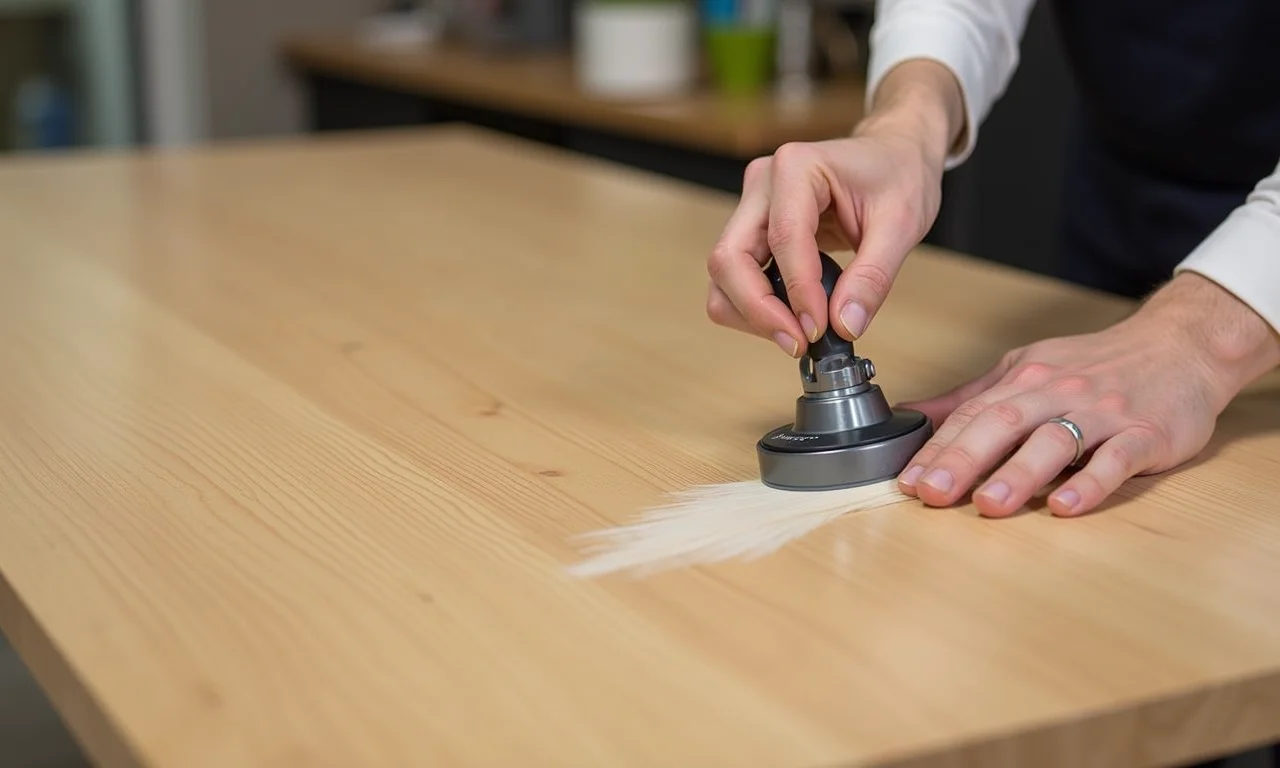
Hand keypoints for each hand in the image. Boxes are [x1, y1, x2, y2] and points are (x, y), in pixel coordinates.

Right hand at [705, 61, 962, 355]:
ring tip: (797, 333)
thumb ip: (873, 277)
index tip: (818, 330)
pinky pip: (737, 276)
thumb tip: (845, 326)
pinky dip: (756, 306)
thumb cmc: (898, 174)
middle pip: (729, 259)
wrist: (893, 154)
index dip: (797, 292)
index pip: (782, 239)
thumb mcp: (902, 224)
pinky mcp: (753, 229)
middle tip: (798, 342)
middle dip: (758, 310)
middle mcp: (762, 184)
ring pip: (724, 274)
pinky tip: (793, 316)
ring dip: (751, 313)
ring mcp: (752, 206)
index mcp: (797, 167)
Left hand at [895, 272, 1279, 516]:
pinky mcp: (1146, 433)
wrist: (1181, 345)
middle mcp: (1057, 393)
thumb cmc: (1096, 364)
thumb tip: (911, 415)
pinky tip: (1068, 505)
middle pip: (1002, 424)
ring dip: (1019, 473)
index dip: (937, 448)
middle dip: (962, 460)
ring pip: (1055, 441)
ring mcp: (1103, 413)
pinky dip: (1092, 481)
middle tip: (932, 493)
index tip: (908, 480)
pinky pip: (1117, 458)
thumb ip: (970, 397)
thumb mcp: (1024, 368)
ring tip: (989, 503)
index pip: (972, 415)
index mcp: (1024, 380)